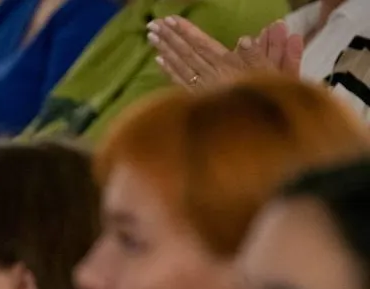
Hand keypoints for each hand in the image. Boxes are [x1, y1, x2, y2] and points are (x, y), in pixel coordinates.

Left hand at [150, 16, 301, 89]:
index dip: (187, 31)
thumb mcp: (275, 76)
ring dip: (166, 50)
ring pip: (181, 66)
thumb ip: (260, 55)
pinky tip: (159, 60)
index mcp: (228, 67)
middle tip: (153, 24)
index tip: (170, 19)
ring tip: (151, 36)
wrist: (259, 133)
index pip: (202, 45)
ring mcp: (204, 89)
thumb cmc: (272, 103)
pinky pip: (181, 83)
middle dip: (170, 37)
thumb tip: (244, 39)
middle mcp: (212, 77)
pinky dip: (170, 71)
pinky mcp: (200, 101)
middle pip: (187, 53)